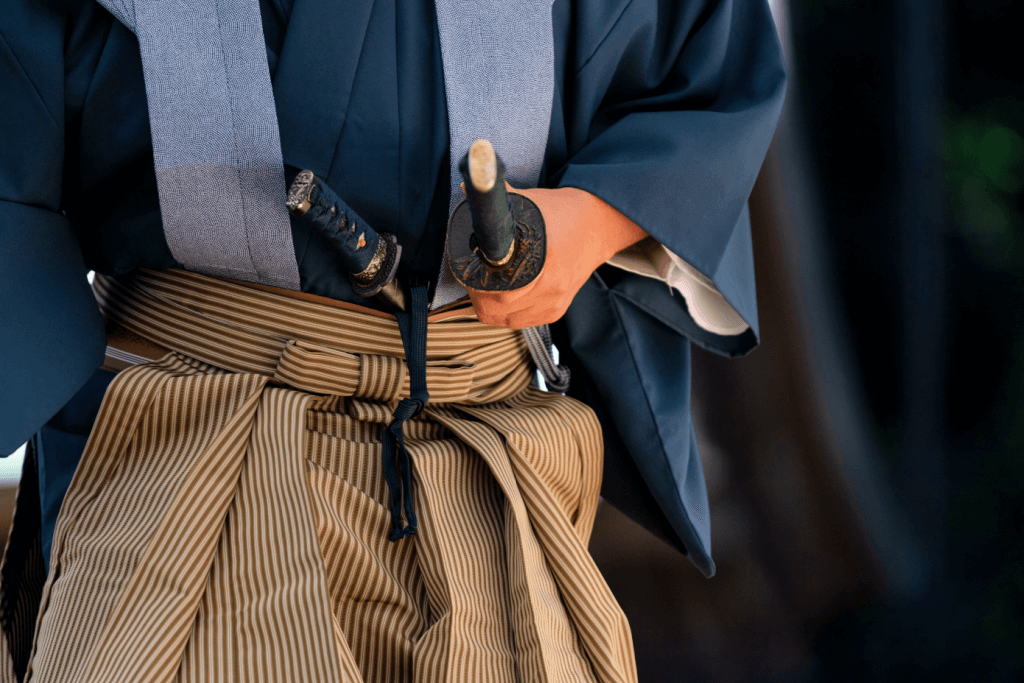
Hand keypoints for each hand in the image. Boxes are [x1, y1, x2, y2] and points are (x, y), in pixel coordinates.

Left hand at [464, 183, 647, 328]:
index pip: (498, 291)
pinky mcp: (556, 310)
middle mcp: (551, 288)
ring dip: (491, 307)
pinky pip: (521, 322)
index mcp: (545, 261)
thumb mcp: (529, 201)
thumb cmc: (563, 214)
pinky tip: (506, 296)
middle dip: (478, 297)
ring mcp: (554, 302)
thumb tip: (468, 183)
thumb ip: (498, 198)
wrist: (597, 226)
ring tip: (487, 288)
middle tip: (473, 280)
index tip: (469, 272)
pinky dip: (508, 313)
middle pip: (497, 310)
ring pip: (506, 320)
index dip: (475, 285)